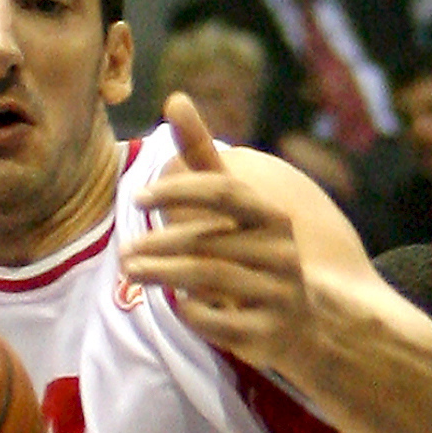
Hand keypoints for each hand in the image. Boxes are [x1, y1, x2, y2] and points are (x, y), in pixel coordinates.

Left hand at [123, 94, 311, 369]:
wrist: (307, 323)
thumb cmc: (256, 253)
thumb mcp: (234, 204)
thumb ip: (203, 154)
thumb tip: (175, 98)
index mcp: (272, 216)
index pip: (224, 190)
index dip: (179, 190)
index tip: (138, 198)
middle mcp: (280, 252)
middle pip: (208, 240)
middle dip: (160, 245)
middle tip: (124, 253)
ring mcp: (277, 294)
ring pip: (209, 279)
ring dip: (163, 275)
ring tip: (130, 272)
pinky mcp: (267, 333)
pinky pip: (218, 321)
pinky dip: (191, 311)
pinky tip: (175, 304)